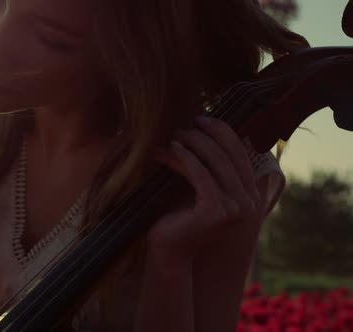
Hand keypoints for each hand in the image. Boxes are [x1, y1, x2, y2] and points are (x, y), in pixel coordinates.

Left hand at [146, 116, 263, 264]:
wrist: (170, 253)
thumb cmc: (181, 219)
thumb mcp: (201, 191)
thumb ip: (212, 170)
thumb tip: (206, 133)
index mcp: (250, 197)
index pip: (241, 154)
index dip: (222, 132)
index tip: (201, 119)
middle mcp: (249, 203)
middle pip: (230, 153)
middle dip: (205, 134)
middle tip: (185, 124)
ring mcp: (235, 208)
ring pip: (215, 161)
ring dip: (192, 143)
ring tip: (173, 135)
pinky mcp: (216, 211)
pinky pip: (199, 174)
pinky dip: (182, 157)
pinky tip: (168, 149)